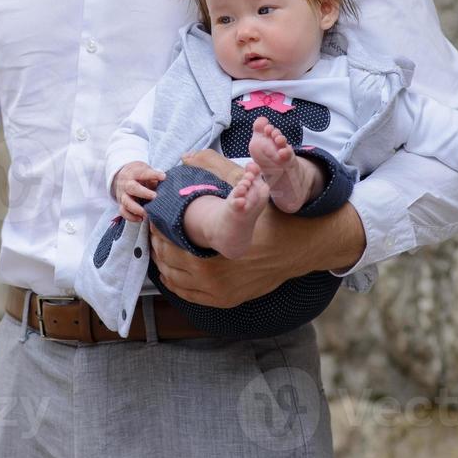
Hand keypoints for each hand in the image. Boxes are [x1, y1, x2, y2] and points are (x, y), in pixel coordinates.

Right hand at [113, 161, 166, 221]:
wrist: (123, 177)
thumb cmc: (139, 175)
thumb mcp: (145, 171)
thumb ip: (153, 177)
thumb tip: (163, 182)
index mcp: (133, 173)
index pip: (142, 173)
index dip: (153, 175)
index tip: (163, 177)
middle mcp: (126, 184)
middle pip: (132, 187)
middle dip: (144, 193)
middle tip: (155, 196)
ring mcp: (122, 195)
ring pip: (126, 202)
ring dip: (137, 209)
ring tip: (147, 213)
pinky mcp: (121, 204)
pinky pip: (123, 212)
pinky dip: (131, 217)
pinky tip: (140, 218)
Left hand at [145, 150, 363, 306]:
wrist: (302, 246)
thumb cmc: (273, 218)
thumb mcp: (244, 190)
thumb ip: (214, 170)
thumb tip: (185, 157)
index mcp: (212, 261)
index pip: (169, 248)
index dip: (158, 232)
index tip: (155, 219)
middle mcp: (213, 283)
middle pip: (169, 266)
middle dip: (158, 247)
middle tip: (155, 232)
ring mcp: (220, 295)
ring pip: (177, 283)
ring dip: (165, 265)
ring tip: (162, 246)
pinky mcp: (227, 300)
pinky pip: (191, 295)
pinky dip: (178, 282)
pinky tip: (173, 267)